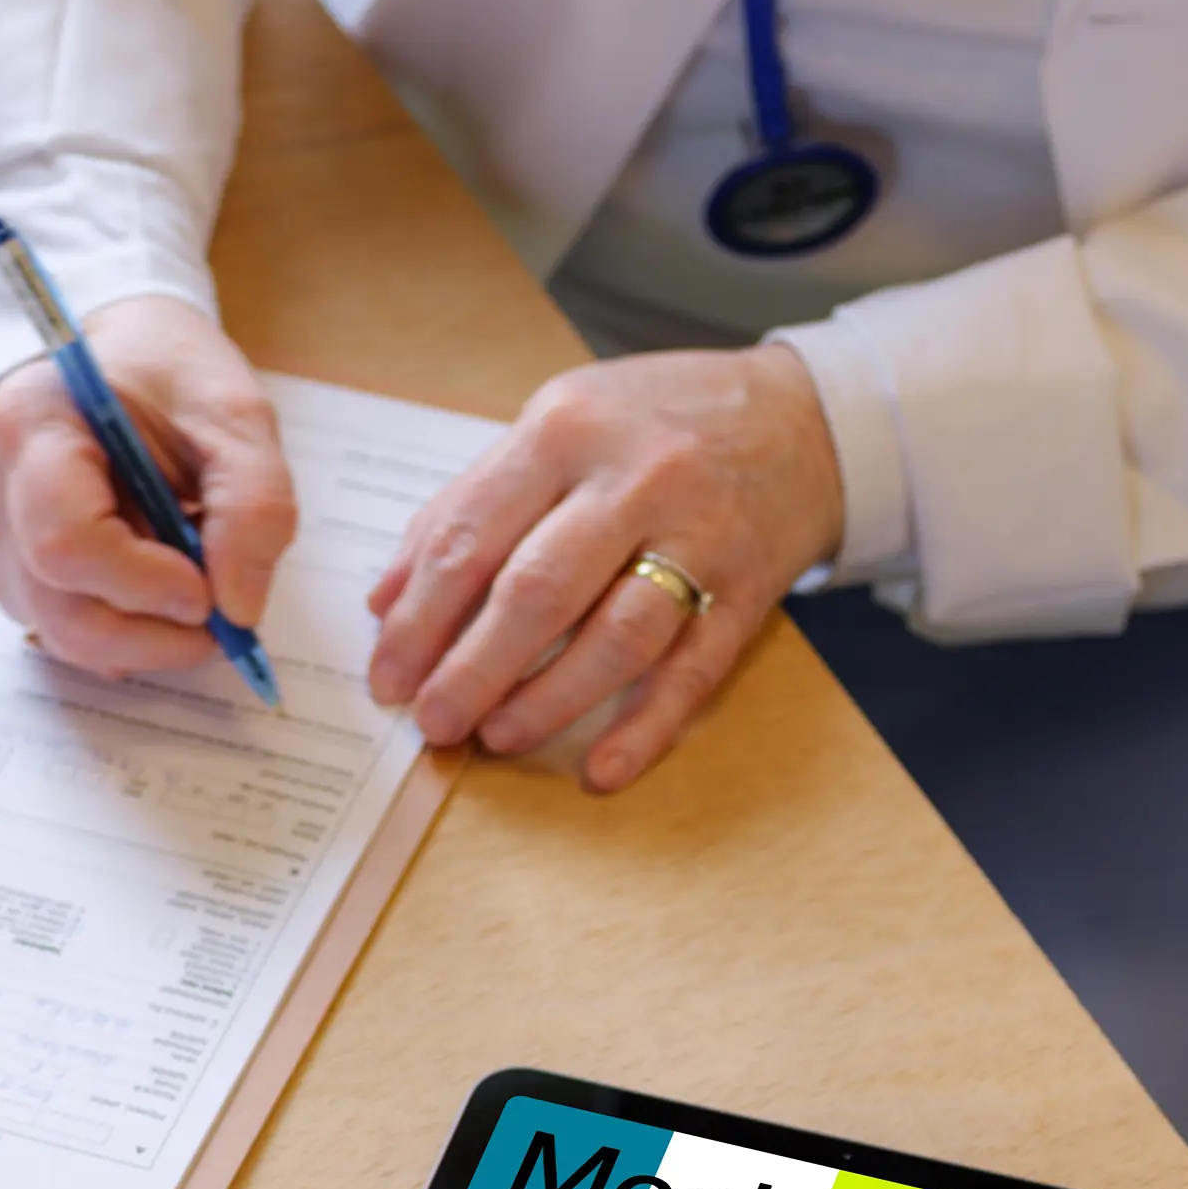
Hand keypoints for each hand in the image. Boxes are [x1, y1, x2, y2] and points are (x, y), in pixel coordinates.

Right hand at [0, 295, 300, 686]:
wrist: (129, 362)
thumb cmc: (174, 379)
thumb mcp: (238, 418)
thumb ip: (254, 506)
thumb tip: (237, 608)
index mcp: (29, 423)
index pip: (65, 540)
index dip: (143, 584)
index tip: (209, 590)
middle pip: (60, 606)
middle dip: (154, 633)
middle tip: (222, 619)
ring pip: (62, 629)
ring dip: (145, 635)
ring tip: (195, 584)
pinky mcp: (6, 569)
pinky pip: (63, 627)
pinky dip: (125, 629)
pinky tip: (158, 585)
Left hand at [362, 345, 844, 792]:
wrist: (801, 418)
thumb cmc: (655, 424)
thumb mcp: (556, 426)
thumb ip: (468, 506)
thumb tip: (386, 601)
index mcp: (567, 429)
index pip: (474, 535)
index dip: (422, 616)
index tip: (387, 674)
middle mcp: (635, 478)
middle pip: (539, 589)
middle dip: (472, 667)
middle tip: (432, 721)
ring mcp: (700, 536)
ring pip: (617, 635)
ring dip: (549, 699)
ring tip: (498, 737)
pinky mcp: (748, 590)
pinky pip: (692, 671)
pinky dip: (645, 727)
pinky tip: (602, 770)